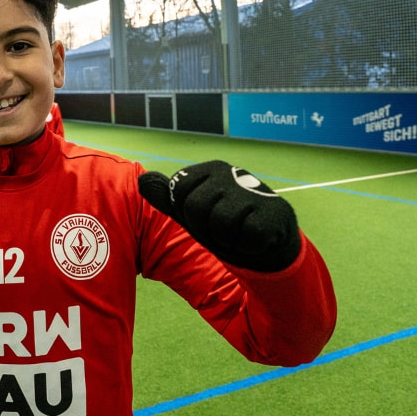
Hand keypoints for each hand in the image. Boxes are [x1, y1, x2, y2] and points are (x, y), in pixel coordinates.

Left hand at [138, 161, 299, 271]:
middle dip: (206, 228)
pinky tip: (257, 238)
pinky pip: (245, 237)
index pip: (179, 194)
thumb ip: (168, 196)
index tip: (205, 217)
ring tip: (239, 231)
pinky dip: (248, 246)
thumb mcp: (192, 212)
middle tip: (223, 228)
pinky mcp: (274, 212)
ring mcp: (254, 190)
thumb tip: (142, 179)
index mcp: (210, 170)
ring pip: (220, 224)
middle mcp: (232, 173)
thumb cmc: (224, 224)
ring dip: (227, 239)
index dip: (188, 215)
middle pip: (196, 209)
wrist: (268, 242)